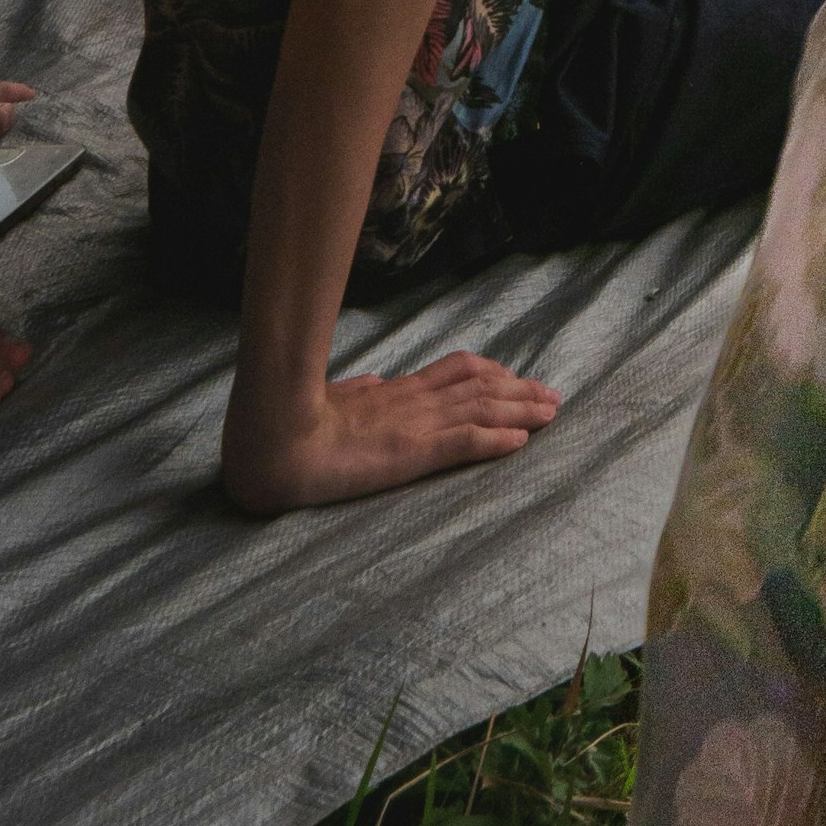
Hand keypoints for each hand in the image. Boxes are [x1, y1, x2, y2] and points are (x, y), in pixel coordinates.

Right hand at [220, 350, 562, 518]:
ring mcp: (414, 425)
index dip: (490, 374)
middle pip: (480, 388)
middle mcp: (412, 402)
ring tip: (551, 413)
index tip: (513, 376)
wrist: (274, 440)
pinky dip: (496, 441)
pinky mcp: (410, 453)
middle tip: (552, 395)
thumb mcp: (330, 399)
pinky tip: (520, 442)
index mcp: (392, 392)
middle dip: (520, 391)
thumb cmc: (292, 421)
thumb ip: (354, 392)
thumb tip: (371, 382)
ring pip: (481, 410)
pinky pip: (463, 444)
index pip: (453, 373)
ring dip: (521, 411)